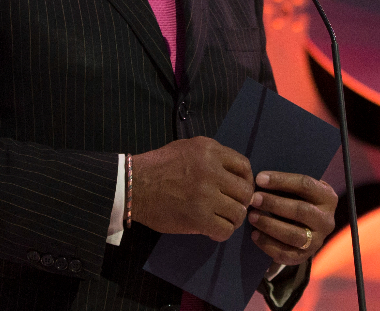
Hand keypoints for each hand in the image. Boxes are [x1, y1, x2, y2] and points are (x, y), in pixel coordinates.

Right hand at [130, 137, 253, 241]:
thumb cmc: (158, 166)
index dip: (246, 180)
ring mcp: (206, 195)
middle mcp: (211, 170)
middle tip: (231, 207)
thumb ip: (212, 157)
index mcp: (209, 150)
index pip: (244, 166)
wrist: (134, 186)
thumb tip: (233, 174)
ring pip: (238, 212)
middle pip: (245, 191)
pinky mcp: (198, 217)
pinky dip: (221, 232)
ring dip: (232, 219)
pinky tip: (213, 230)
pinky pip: (224, 229)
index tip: (238, 189)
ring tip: (222, 219)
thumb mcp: (186, 148)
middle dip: (241, 201)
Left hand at [248, 171, 336, 265]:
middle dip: (274, 204)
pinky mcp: (305, 256)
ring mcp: (317, 241)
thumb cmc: (296, 200)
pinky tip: (254, 235)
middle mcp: (326, 220)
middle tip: (253, 199)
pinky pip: (286, 254)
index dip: (281, 181)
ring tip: (251, 216)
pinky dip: (268, 244)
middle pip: (301, 211)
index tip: (259, 179)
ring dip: (270, 225)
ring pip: (294, 235)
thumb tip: (260, 178)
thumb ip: (285, 184)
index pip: (305, 185)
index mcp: (327, 197)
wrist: (306, 228)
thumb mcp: (298, 190)